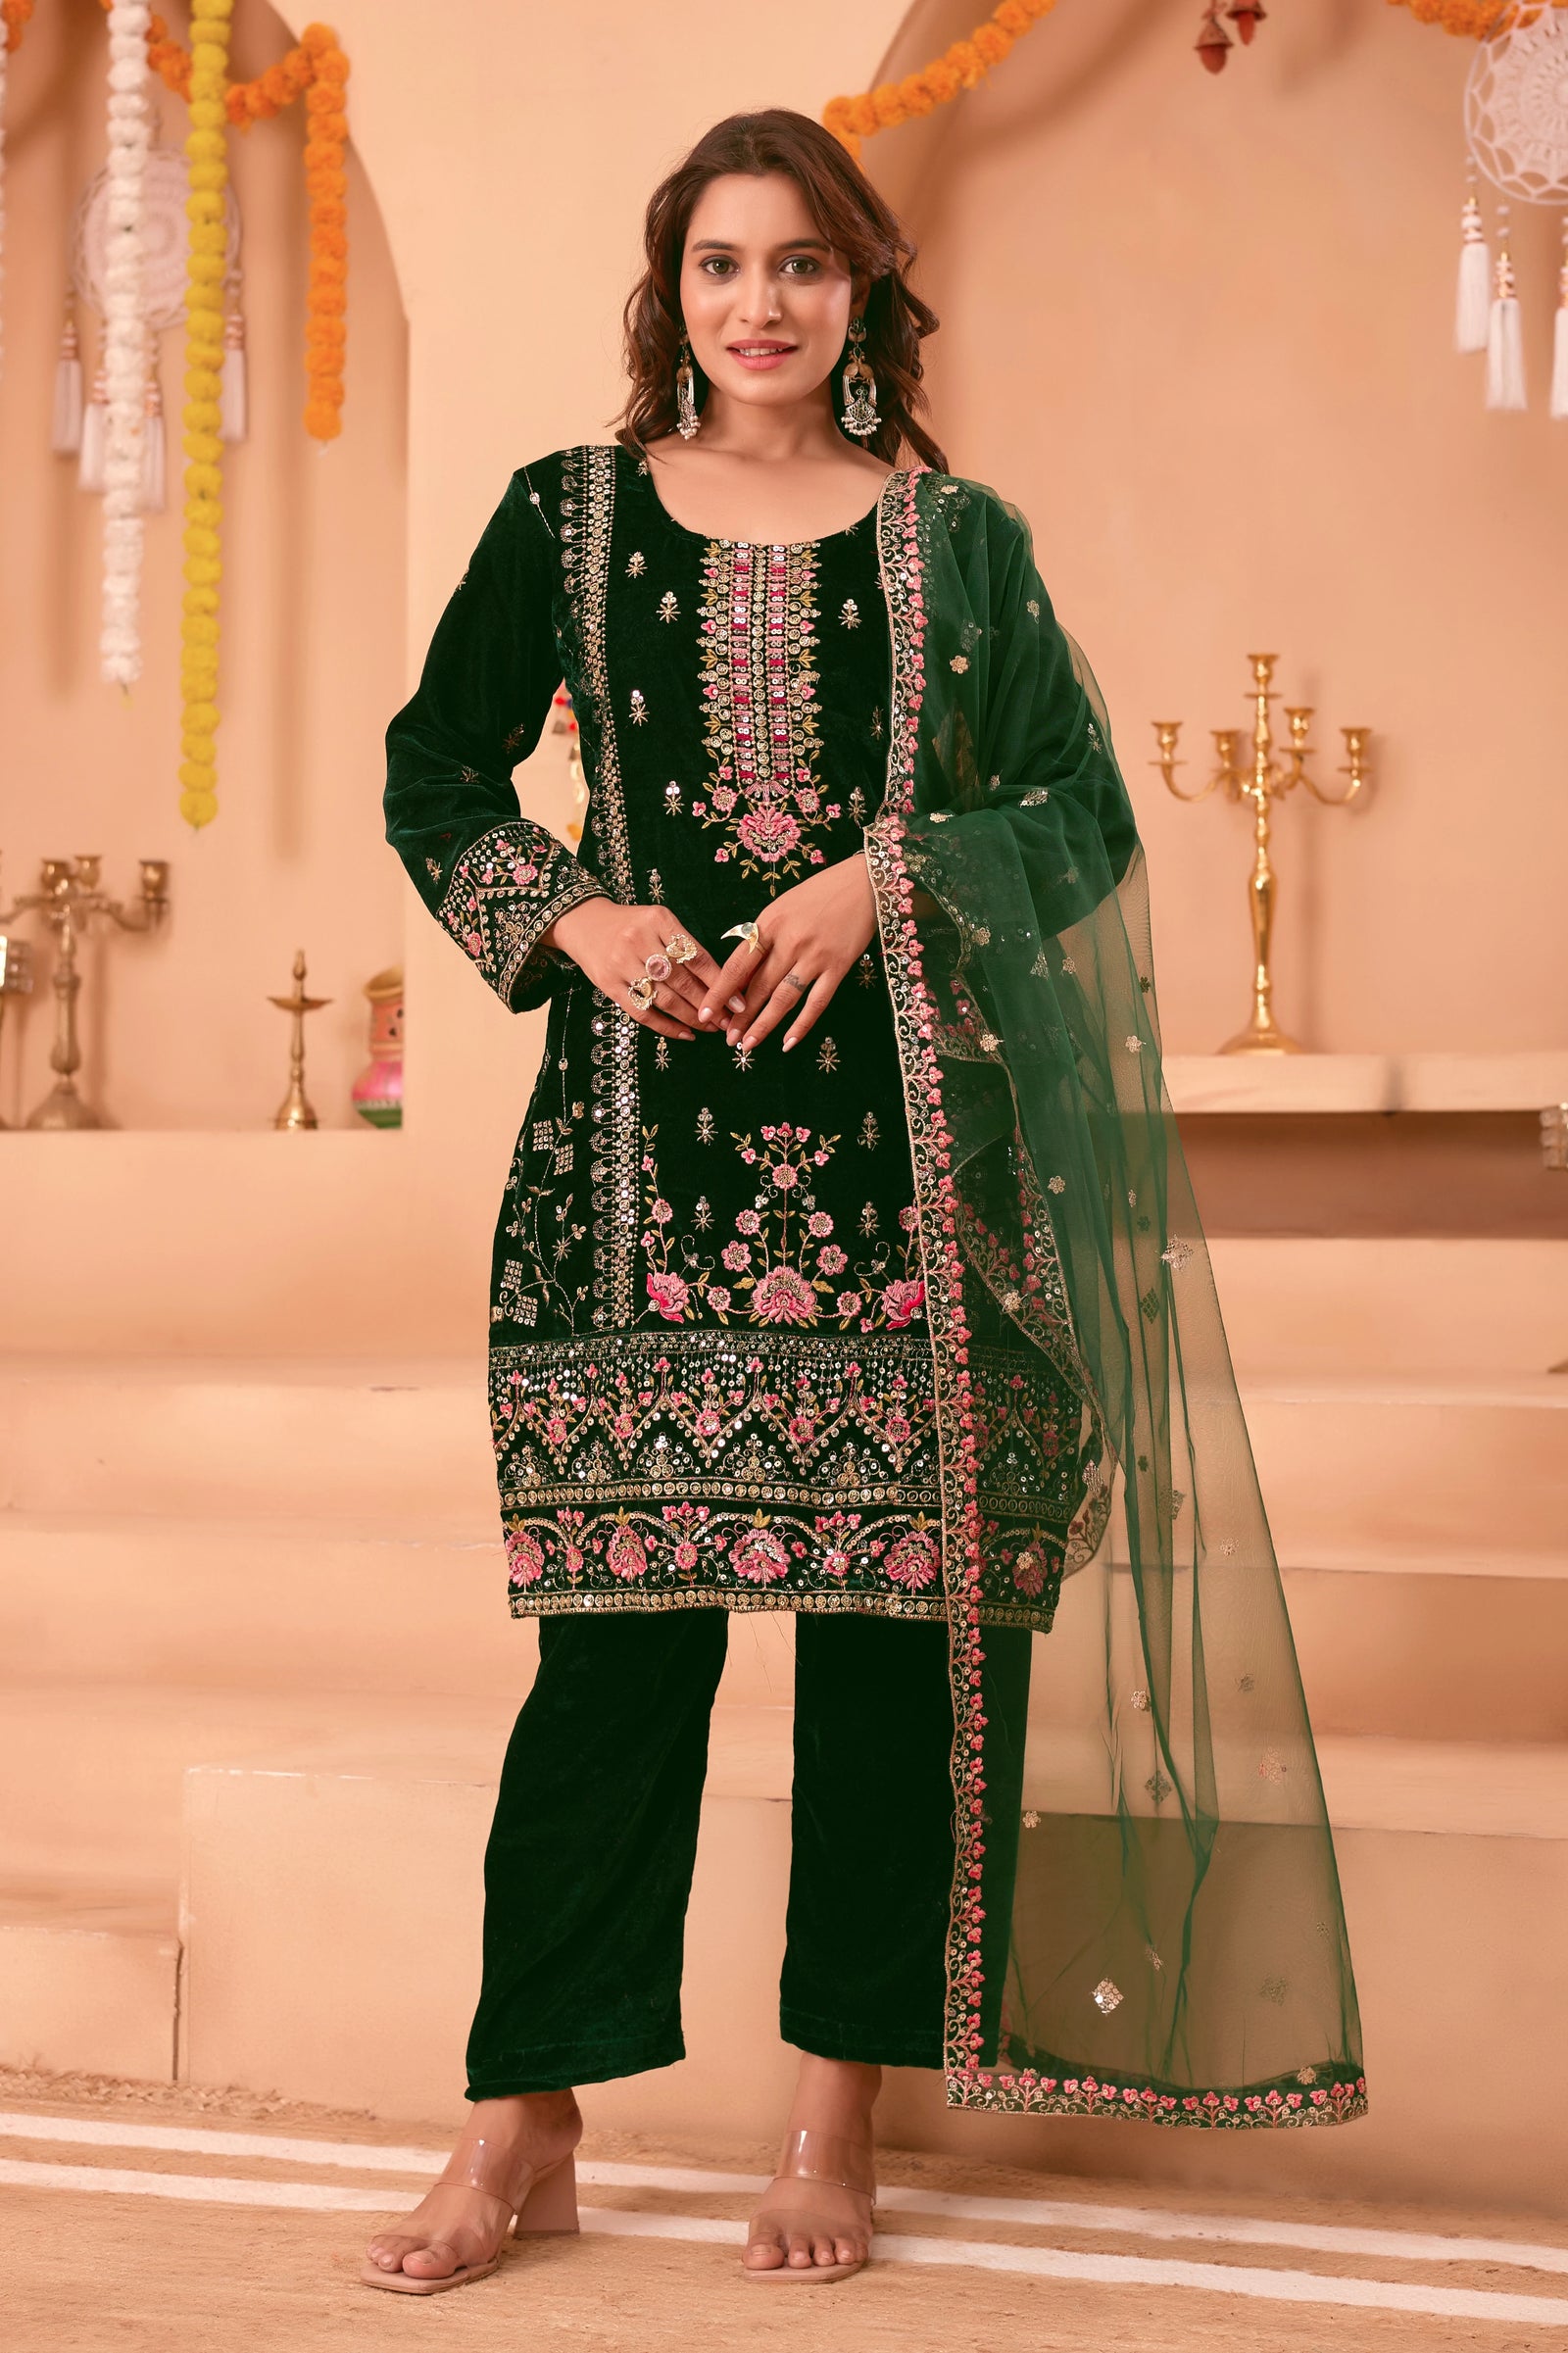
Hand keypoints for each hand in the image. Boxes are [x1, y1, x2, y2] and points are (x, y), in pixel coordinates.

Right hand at [545, 897, 740, 1041]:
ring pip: (664, 998)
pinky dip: (666, 1026)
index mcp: (658, 919)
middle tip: (729, 1021)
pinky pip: (642, 1012)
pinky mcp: (608, 984)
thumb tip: (721, 981)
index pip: (696, 956)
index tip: (739, 1001)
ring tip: (710, 1028)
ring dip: (691, 1017)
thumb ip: (684, 945)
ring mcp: (621, 963)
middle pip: (682, 980)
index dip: (720, 982)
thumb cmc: (630, 925)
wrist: (584, 923)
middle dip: (709, 1004)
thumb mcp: (658, 921)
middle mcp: (639, 940)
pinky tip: (685, 1033)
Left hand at [695, 853, 877, 1053]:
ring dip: (763, 1025)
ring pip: (784, 999)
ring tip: (747, 1045)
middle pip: (759, 987)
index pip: (738, 965)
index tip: (705, 1012)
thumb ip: (763, 936)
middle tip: (726, 1038)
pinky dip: (802, 1025)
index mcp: (770, 923)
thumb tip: (742, 972)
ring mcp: (815, 956)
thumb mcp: (782, 906)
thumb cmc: (820, 893)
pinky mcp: (839, 967)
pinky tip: (787, 1043)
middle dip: (740, 1017)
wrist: (864, 883)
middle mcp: (790, 941)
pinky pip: (817, 1003)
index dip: (719, 992)